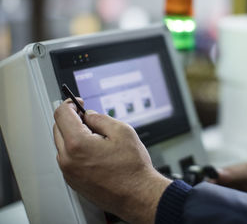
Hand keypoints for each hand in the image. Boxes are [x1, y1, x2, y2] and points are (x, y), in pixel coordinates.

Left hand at [53, 99, 171, 223]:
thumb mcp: (122, 131)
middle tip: (90, 119)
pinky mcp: (73, 181)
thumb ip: (101, 118)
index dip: (70, 104)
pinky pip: (68, 159)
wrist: (137, 195)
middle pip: (58, 128)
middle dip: (72, 120)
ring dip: (74, 136)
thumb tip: (89, 115)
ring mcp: (69, 172)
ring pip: (62, 145)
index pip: (61, 114)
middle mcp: (68, 159)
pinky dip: (76, 150)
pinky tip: (96, 152)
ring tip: (98, 139)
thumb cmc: (132, 168)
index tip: (77, 103)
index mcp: (77, 144)